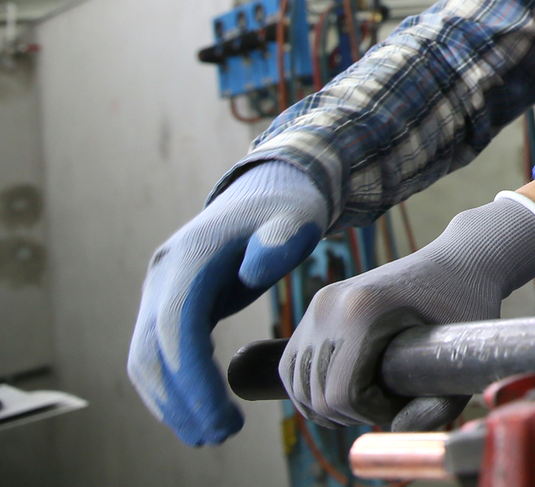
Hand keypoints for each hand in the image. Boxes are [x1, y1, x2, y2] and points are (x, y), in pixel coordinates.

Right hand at [128, 160, 328, 444]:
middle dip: (181, 402)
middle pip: (152, 353)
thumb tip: (256, 270)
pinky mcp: (168, 306)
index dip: (192, 380)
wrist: (268, 190)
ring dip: (171, 403)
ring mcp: (159, 292)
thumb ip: (281, 240)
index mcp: (187, 258)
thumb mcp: (295, 216)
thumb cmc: (287, 207)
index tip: (220, 416)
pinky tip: (199, 412)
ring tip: (210, 435)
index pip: (175, 330)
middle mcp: (162, 277)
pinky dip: (173, 388)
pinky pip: (158, 356)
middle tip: (217, 436)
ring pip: (146, 360)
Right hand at [280, 194, 534, 429]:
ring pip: (299, 384)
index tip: (404, 401)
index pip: (341, 395)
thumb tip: (395, 429)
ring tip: (372, 398)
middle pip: (318, 395)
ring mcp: (319, 303)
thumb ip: (439, 404)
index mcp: (361, 310)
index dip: (373, 413)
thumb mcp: (462, 353)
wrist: (458, 261)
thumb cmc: (467, 303)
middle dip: (354, 413)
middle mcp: (330, 305)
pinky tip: (345, 392)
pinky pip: (293, 364)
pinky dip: (310, 388)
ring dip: (330, 405)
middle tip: (392, 401)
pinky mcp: (317, 306)